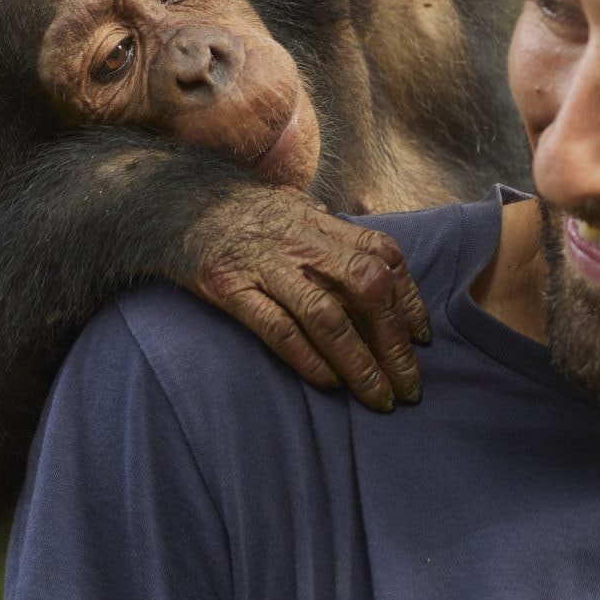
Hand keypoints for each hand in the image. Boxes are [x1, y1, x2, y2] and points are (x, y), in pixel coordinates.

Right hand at [183, 187, 430, 410]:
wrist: (177, 203)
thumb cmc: (244, 215)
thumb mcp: (296, 210)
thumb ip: (334, 234)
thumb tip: (379, 262)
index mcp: (321, 223)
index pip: (384, 256)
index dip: (410, 300)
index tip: (422, 340)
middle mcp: (300, 242)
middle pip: (365, 287)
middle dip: (393, 341)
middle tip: (408, 386)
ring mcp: (265, 264)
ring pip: (326, 315)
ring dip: (359, 361)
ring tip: (377, 396)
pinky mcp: (230, 287)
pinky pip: (276, 327)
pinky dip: (307, 358)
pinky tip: (328, 382)